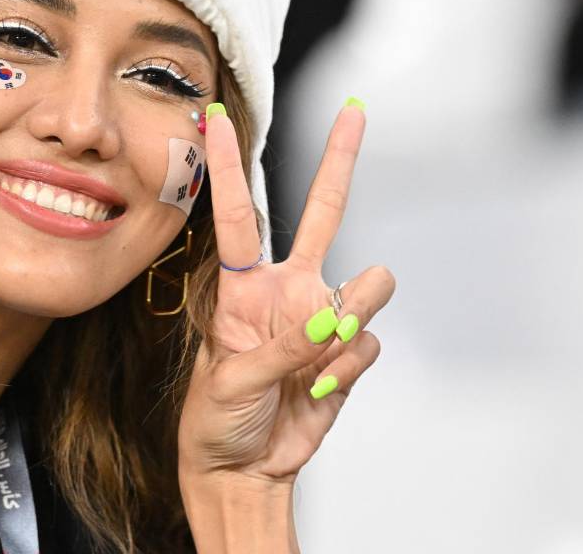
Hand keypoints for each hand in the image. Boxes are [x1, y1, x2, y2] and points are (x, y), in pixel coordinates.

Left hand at [178, 99, 394, 491]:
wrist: (244, 471)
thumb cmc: (216, 421)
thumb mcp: (230, 382)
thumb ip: (280, 348)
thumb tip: (331, 322)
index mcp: (243, 288)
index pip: (238, 216)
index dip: (226, 167)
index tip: (215, 118)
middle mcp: (288, 290)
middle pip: (321, 213)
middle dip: (339, 161)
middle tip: (355, 112)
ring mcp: (322, 319)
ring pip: (366, 285)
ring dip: (353, 314)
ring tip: (322, 354)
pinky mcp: (347, 353)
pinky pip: (366, 344)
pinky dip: (343, 372)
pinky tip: (316, 393)